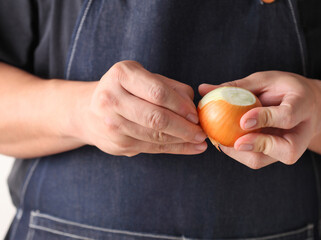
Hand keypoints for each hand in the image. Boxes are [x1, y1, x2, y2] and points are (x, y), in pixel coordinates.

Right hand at [77, 61, 206, 155]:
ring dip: (182, 140)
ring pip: (155, 136)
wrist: (88, 111)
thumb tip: (193, 106)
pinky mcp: (117, 145)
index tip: (196, 114)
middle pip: (156, 118)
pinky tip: (190, 148)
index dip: (181, 105)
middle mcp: (112, 99)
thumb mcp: (143, 77)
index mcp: (121, 75)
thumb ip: (169, 87)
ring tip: (199, 141)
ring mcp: (112, 125)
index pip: (157, 92)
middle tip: (201, 132)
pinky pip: (152, 148)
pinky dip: (174, 149)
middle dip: (184, 127)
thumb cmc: (124, 89)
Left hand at [198, 71, 320, 168]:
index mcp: (303, 106)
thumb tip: (203, 89)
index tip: (243, 121)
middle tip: (229, 143)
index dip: (265, 119)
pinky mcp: (279, 157)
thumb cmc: (284, 90)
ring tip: (217, 139)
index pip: (287, 116)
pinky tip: (222, 141)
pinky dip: (237, 153)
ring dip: (239, 153)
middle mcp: (302, 133)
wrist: (310, 107)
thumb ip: (238, 87)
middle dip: (256, 147)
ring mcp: (292, 148)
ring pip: (267, 160)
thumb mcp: (266, 80)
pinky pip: (257, 160)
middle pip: (285, 150)